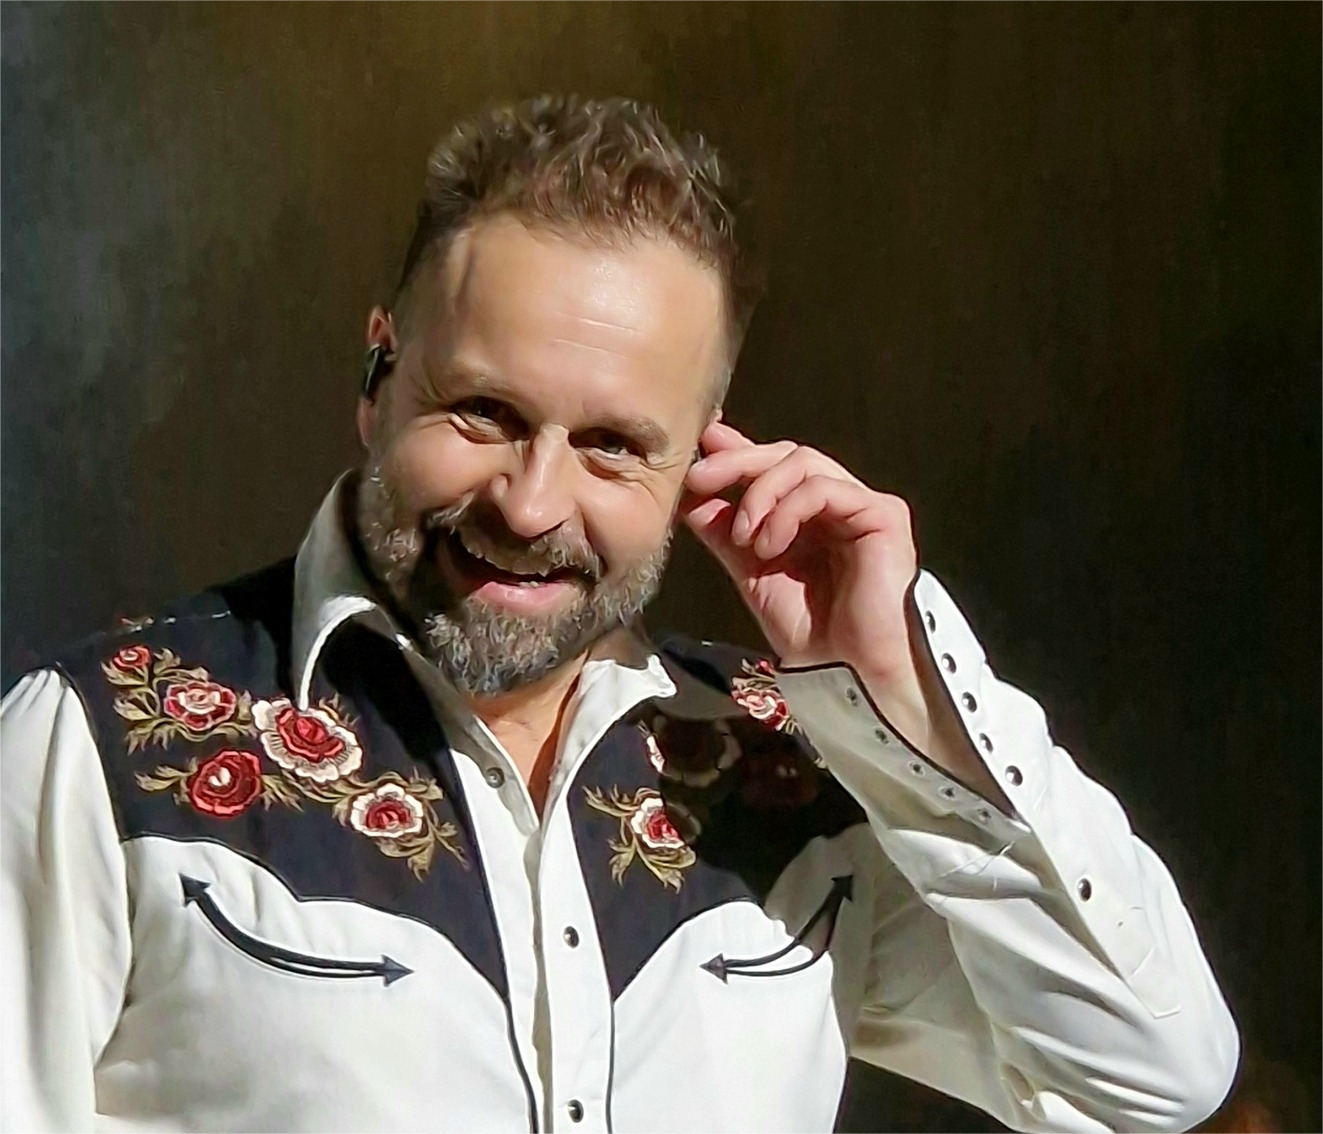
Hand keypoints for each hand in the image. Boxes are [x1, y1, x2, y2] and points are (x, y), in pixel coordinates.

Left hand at [682, 419, 1007, 803]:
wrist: (851, 674)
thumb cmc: (812, 634)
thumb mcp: (752, 574)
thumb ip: (725, 533)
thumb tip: (689, 496)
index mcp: (812, 517)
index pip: (775, 467)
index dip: (738, 452)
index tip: (702, 445)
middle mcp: (840, 505)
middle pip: (787, 454)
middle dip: (738, 462)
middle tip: (699, 477)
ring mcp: (863, 506)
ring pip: (804, 462)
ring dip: (760, 493)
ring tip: (744, 537)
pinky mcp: (882, 515)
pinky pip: (825, 489)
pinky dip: (787, 509)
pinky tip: (771, 544)